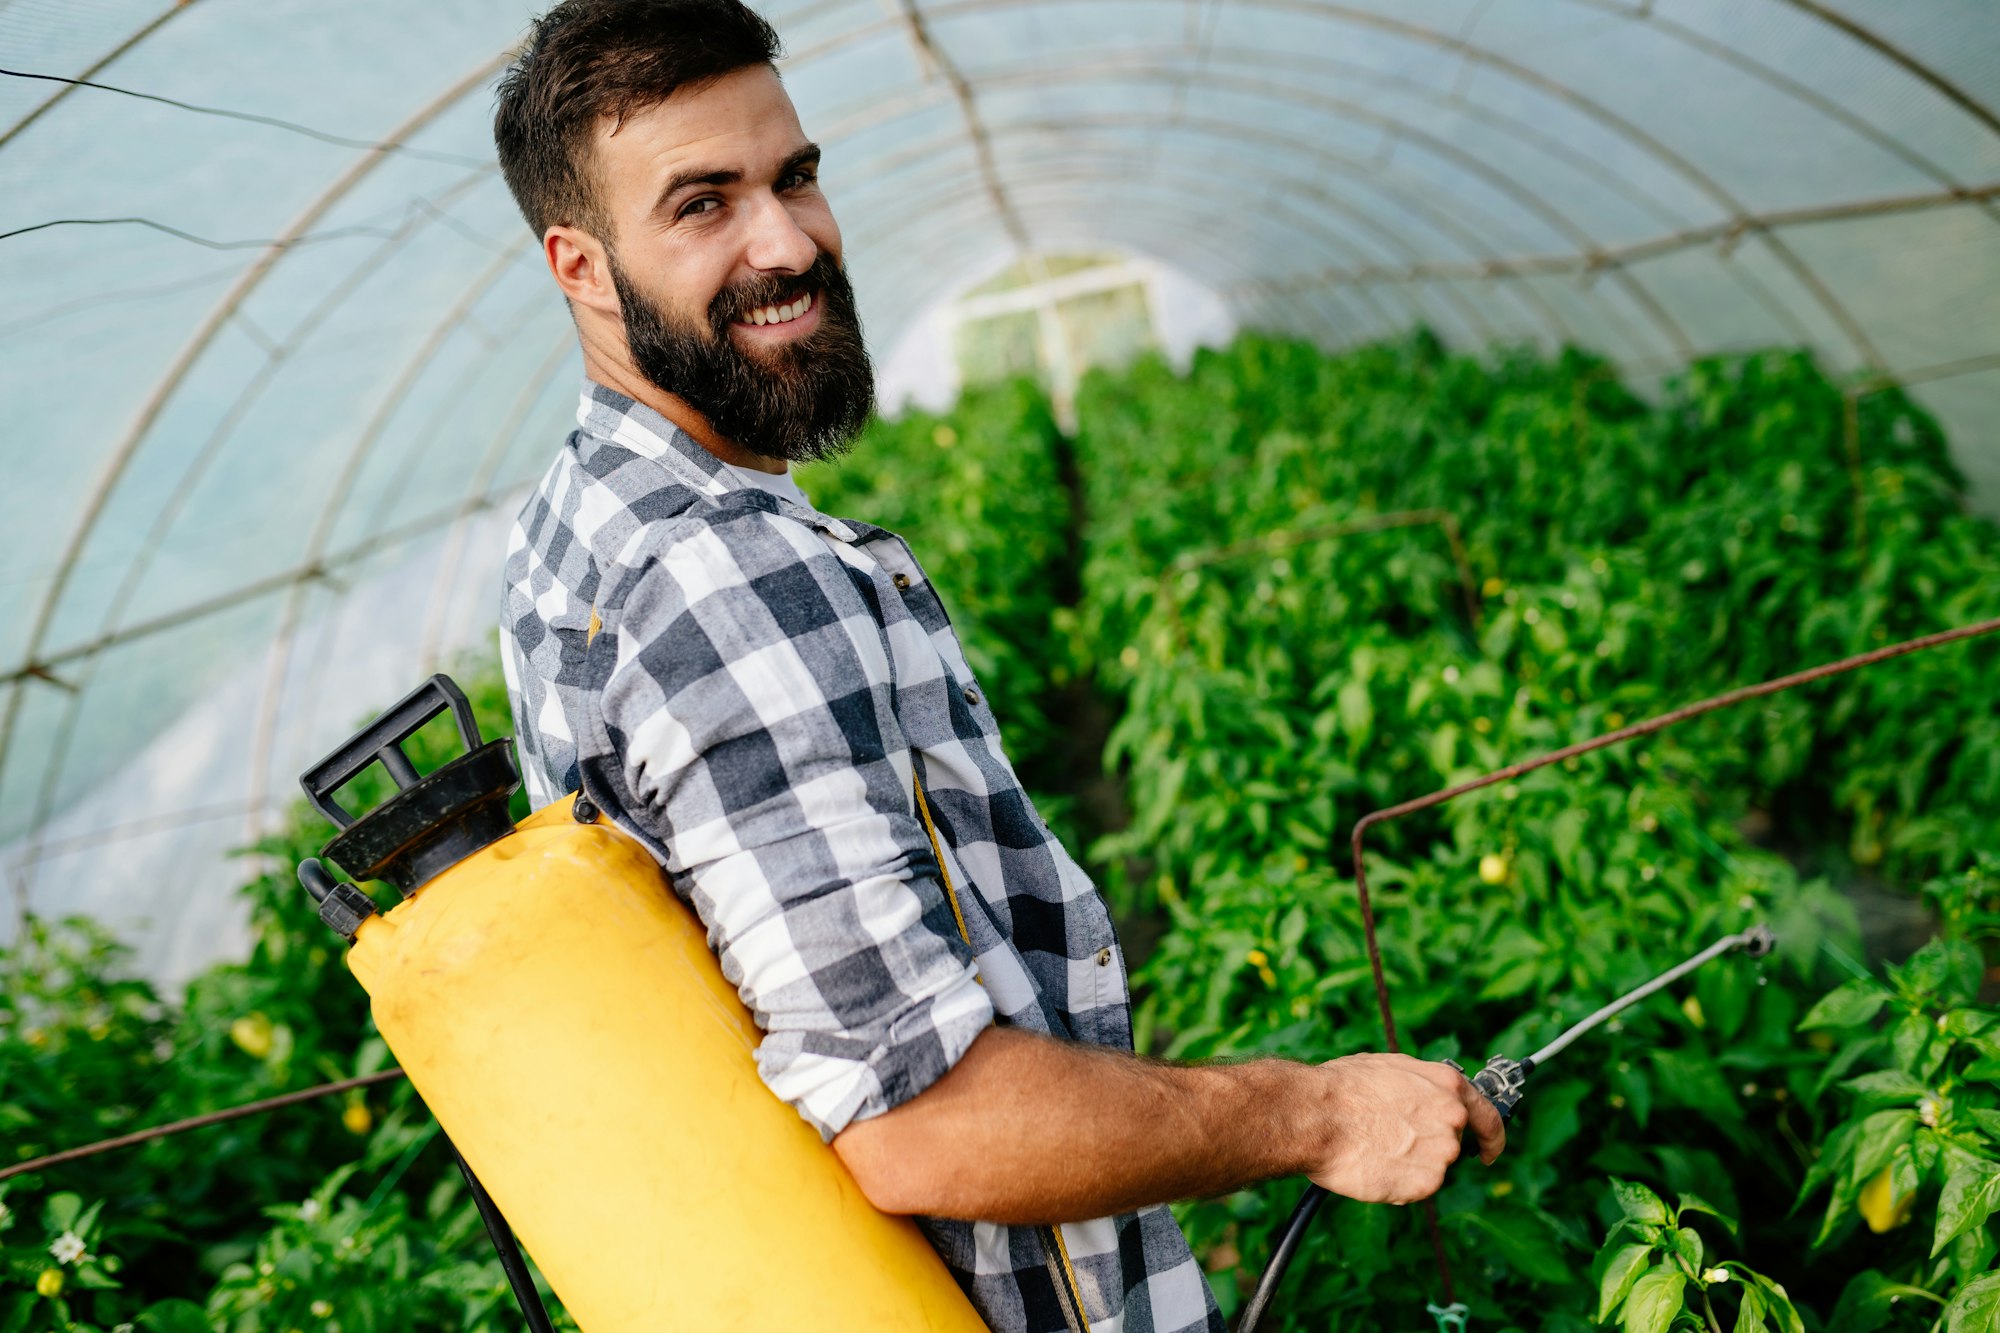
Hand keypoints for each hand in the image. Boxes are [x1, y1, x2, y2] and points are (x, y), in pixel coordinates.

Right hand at [1303, 1053, 1505, 1203]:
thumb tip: (1423, 1095)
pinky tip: (1374, 1165)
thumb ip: (1421, 1085)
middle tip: (1391, 1142)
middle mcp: (1453, 1118)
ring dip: (1410, 1165)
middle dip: (1427, 1147)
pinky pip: (1415, 1188)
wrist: (1316, 1116)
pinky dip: (1398, 1183)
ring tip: (1375, 1149)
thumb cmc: (1341, 1088)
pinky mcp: (1426, 1183)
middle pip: (1450, 1144)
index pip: (1489, 1117)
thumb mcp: (1389, 1068)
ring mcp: (1442, 1152)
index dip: (1490, 1138)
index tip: (1487, 1151)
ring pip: (1431, 1168)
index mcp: (1448, 1085)